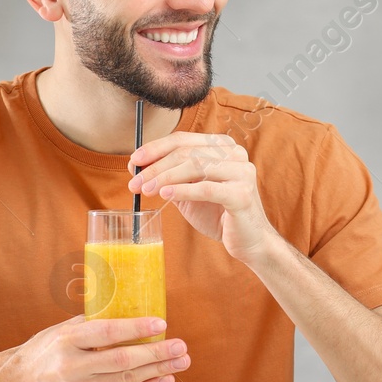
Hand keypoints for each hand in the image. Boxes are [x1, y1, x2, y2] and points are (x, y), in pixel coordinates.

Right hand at [0, 316, 189, 381]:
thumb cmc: (46, 349)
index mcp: (67, 340)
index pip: (106, 333)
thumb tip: (130, 308)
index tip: (161, 323)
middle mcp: (73, 366)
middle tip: (181, 346)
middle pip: (122, 360)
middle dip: (156, 353)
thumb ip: (93, 322)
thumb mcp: (62, 329)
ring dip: (158, 370)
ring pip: (126, 379)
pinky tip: (165, 379)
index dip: (135, 329)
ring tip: (181, 361)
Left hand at [127, 131, 281, 266]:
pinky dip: (182, 190)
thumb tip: (136, 167)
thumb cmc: (218, 215)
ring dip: (165, 178)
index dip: (155, 148)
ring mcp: (242, 172)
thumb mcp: (189, 191)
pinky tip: (165, 195)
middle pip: (187, 152)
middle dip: (156, 166)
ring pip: (196, 166)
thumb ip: (169, 177)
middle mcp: (235, 154)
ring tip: (146, 190)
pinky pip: (206, 188)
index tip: (133, 161)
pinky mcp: (242, 194)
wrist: (248, 241)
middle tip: (134, 182)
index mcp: (223, 147)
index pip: (184, 139)